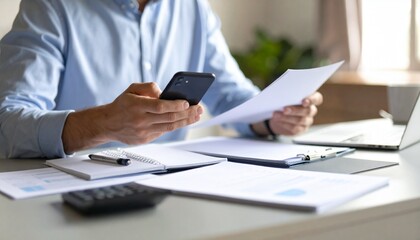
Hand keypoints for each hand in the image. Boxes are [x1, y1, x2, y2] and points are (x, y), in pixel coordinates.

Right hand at [62, 82, 202, 153]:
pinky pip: (163, 132)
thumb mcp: (132, 89)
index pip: (160, 106)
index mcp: (136, 106)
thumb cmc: (122, 104)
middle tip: (199, 108)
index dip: (175, 105)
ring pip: (169, 127)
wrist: (107, 123)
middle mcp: (140, 120)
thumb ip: (148, 87)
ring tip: (196, 115)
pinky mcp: (145, 139)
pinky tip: (184, 121)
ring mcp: (143, 132)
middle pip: (168, 118)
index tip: (188, 102)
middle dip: (187, 113)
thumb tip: (164, 93)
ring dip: (186, 121)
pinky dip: (175, 126)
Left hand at [250, 92, 322, 136]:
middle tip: (284, 109)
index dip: (312, 100)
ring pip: (300, 120)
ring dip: (287, 118)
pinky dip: (285, 124)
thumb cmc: (282, 102)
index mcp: (310, 99)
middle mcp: (311, 110)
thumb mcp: (284, 96)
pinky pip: (295, 128)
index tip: (303, 101)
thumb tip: (282, 94)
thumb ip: (288, 94)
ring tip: (276, 115)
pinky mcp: (300, 129)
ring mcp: (307, 121)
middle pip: (308, 111)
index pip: (317, 99)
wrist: (276, 116)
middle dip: (295, 110)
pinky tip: (278, 121)